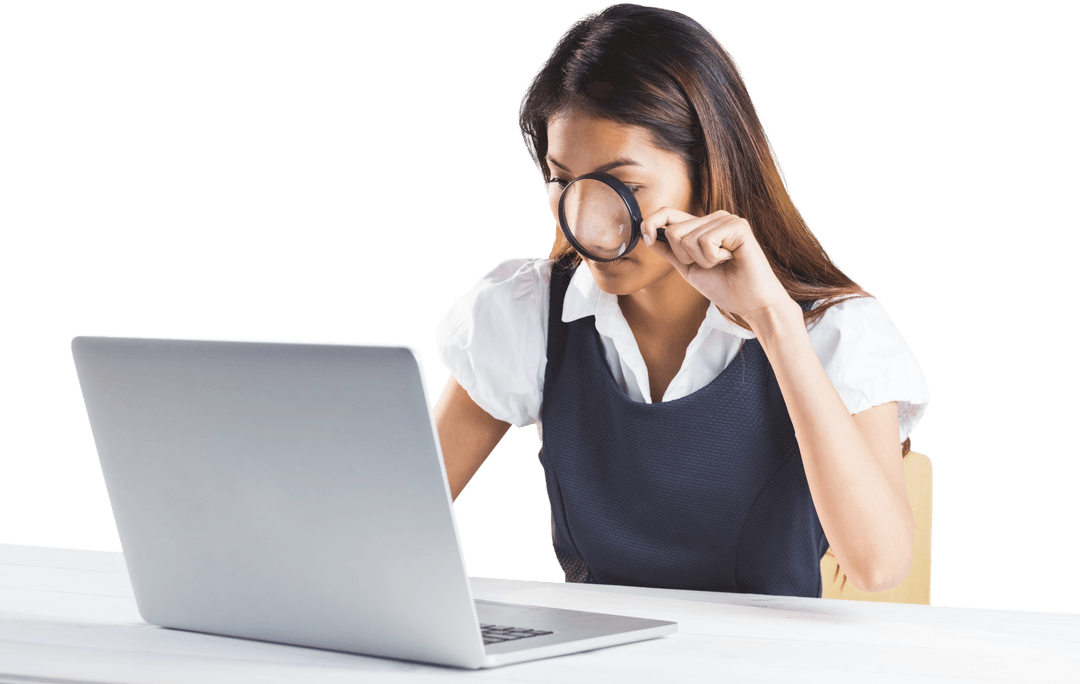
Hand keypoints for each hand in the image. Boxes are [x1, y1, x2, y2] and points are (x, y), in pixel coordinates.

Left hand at [641, 207, 798, 327]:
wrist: (751, 303)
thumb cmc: (725, 287)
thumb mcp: (688, 268)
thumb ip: (670, 251)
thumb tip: (647, 236)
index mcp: (703, 225)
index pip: (668, 213)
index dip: (651, 222)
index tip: (646, 237)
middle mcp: (715, 217)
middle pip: (673, 231)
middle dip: (685, 257)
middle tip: (709, 265)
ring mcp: (727, 219)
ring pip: (687, 238)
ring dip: (701, 260)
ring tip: (722, 263)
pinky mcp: (738, 226)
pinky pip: (704, 241)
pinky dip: (712, 258)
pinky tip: (730, 260)